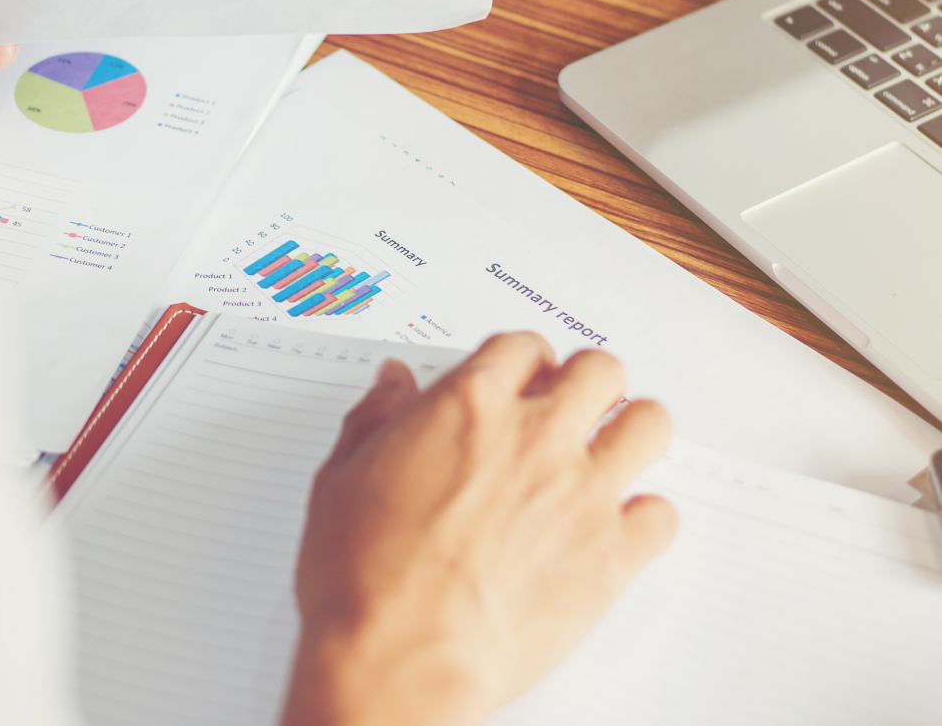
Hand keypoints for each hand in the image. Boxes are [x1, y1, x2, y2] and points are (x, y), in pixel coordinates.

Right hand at [280, 334, 675, 725]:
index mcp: (470, 404)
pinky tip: (620, 529)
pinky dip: (647, 520)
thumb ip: (375, 417)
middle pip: (599, 370)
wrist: (399, 658)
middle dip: (588, 382)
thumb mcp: (343, 475)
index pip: (523, 346)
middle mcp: (534, 436)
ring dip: (633, 432)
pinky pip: (662, 516)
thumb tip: (391, 386)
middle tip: (575, 405)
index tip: (524, 375)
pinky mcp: (610, 555)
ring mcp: (579, 493)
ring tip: (614, 449)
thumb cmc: (365, 575)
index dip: (526, 359)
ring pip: (649, 426)